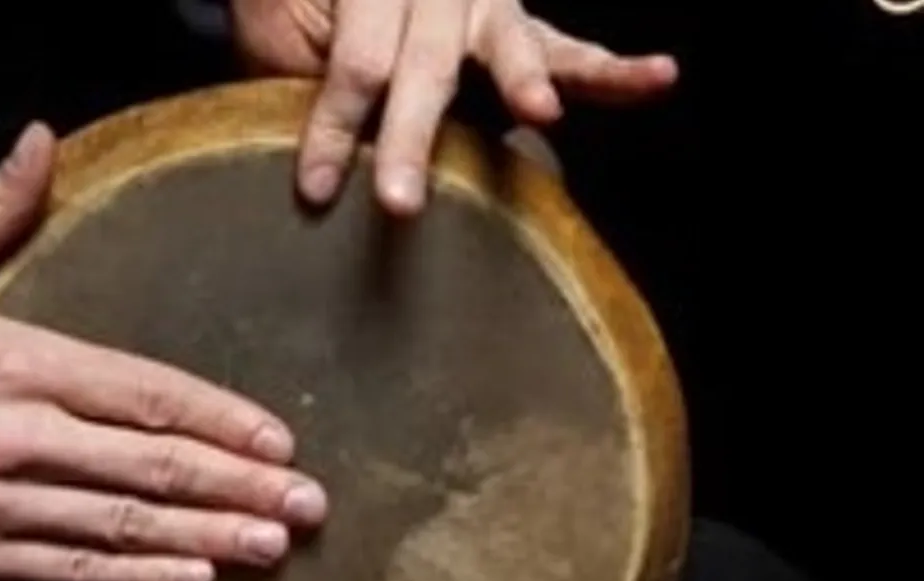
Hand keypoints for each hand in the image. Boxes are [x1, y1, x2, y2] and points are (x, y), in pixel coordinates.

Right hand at [0, 123, 327, 580]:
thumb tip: (41, 138)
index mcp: (16, 360)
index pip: (143, 391)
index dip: (220, 418)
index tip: (279, 438)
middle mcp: (18, 434)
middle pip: (150, 464)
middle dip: (239, 485)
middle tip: (307, 505)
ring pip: (121, 522)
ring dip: (206, 536)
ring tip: (271, 545)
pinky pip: (67, 569)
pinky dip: (134, 577)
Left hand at [230, 0, 678, 214]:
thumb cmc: (300, 14)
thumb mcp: (280, 31)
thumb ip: (298, 73)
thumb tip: (293, 150)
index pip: (356, 63)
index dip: (334, 126)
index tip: (316, 190)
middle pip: (426, 62)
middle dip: (413, 134)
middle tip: (402, 203)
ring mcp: (484, 4)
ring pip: (508, 44)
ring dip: (521, 82)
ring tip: (538, 113)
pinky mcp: (518, 28)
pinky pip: (567, 49)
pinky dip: (613, 70)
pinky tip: (658, 76)